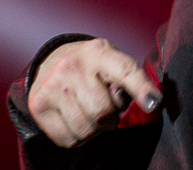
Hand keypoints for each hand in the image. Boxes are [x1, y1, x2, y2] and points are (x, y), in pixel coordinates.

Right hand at [27, 38, 161, 147]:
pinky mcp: (38, 105)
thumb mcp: (111, 62)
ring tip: (87, 111)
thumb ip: (128, 80)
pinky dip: (77, 137)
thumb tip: (143, 103)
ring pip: (86, 130)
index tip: (154, 103)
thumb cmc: (92, 67)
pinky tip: (74, 119)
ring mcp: (52, 85)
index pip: (124, 71)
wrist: (51, 62)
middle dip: (110, 118)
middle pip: (103, 112)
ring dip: (93, 129)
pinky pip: (68, 140)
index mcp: (99, 52)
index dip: (141, 88)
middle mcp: (72, 66)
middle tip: (104, 107)